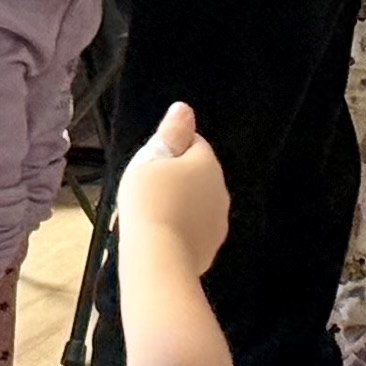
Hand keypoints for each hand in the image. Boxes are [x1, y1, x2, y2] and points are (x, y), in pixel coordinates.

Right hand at [116, 100, 231, 272]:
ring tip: (150, 216)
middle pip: (196, 175)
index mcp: (207, 162)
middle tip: (146, 192)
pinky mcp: (210, 247)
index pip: (192, 143)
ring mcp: (218, 221)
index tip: (149, 166)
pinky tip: (160, 236)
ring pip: (196, 203)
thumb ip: (171, 132)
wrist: (158, 256)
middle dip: (174, 180)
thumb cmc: (149, 200)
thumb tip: (184, 108)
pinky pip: (193, 229)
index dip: (168, 151)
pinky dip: (181, 229)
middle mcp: (220, 190)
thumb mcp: (151, 158)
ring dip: (178, 205)